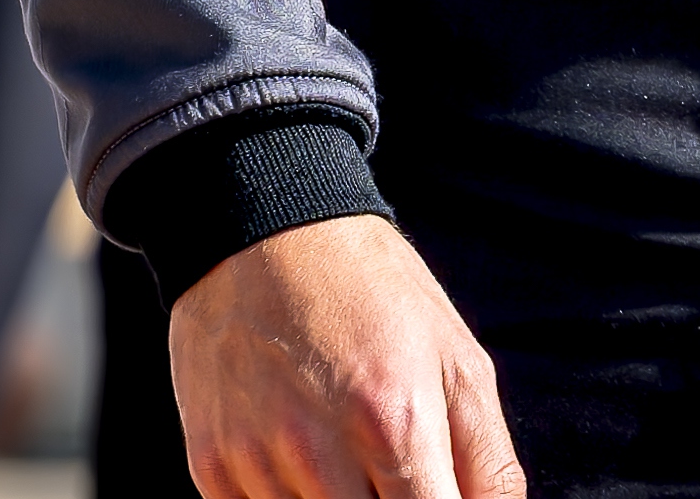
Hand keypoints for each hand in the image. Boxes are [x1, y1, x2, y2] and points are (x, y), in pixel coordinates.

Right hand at [168, 215, 521, 498]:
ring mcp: (255, 459)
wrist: (263, 227)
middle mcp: (317, 449)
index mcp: (394, 423)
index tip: (436, 497)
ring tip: (346, 462)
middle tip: (390, 474)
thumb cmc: (374, 294)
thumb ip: (490, 465)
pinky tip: (297, 462)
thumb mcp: (458, 361)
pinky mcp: (209, 463)